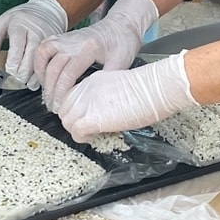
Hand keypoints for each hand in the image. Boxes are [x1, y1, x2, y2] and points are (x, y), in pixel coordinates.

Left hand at [0, 0, 67, 82]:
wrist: (47, 11)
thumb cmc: (22, 19)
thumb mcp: (3, 22)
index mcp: (20, 25)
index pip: (17, 46)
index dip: (13, 61)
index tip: (9, 69)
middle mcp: (36, 32)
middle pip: (31, 57)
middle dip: (22, 72)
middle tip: (16, 77)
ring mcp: (48, 39)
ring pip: (42, 62)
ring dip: (33, 76)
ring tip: (25, 81)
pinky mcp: (56, 47)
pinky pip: (50, 63)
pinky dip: (42, 74)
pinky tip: (36, 79)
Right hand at [32, 0, 158, 109]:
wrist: (121, 24)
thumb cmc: (123, 41)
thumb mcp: (121, 62)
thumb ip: (107, 80)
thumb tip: (96, 99)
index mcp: (88, 48)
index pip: (68, 74)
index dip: (61, 93)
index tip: (60, 106)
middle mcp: (73, 41)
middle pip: (53, 67)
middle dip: (50, 90)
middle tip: (52, 106)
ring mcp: (66, 38)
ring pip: (42, 55)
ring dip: (41, 75)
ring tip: (46, 91)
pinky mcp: (62, 37)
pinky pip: (43, 48)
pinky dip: (39, 62)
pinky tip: (44, 75)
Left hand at [58, 52, 197, 141]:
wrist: (154, 89)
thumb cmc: (147, 89)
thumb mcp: (118, 87)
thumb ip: (105, 97)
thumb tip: (104, 112)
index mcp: (91, 81)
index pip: (70, 98)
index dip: (74, 111)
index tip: (83, 118)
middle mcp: (84, 90)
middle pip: (64, 109)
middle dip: (73, 122)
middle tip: (87, 129)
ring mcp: (86, 103)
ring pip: (66, 121)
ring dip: (76, 131)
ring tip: (91, 134)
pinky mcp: (92, 118)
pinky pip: (75, 132)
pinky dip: (81, 137)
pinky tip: (93, 137)